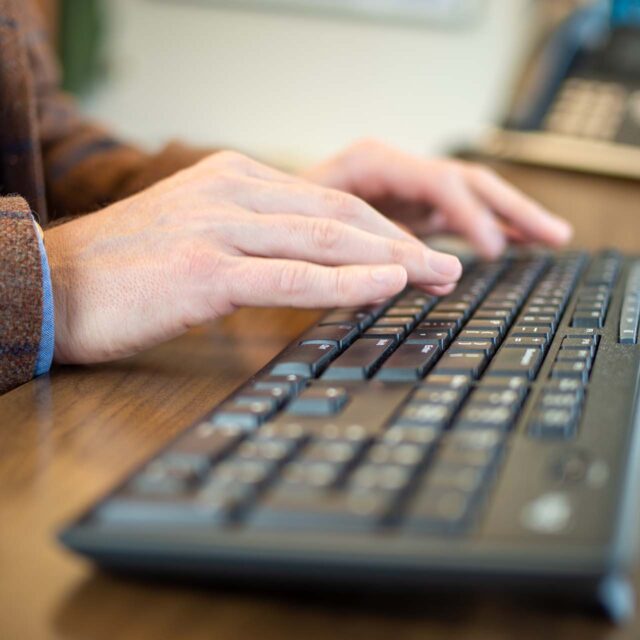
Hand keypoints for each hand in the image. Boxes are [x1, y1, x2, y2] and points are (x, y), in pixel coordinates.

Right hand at [45, 151, 461, 363]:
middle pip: (340, 215)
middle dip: (402, 242)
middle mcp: (234, 192)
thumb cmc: (128, 267)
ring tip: (439, 276)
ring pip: (326, 240)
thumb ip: (256, 237)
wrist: (54, 282)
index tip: (419, 252)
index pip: (328, 202)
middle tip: (448, 265)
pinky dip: (347, 282)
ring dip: (392, 260)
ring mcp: (221, 227)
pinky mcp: (208, 270)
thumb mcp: (200, 232)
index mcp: (235, 178)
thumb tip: (309, 262)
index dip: (383, 230)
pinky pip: (293, 276)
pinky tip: (388, 285)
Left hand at [302, 139, 572, 257]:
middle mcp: (393, 170)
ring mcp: (403, 190)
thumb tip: (399, 276)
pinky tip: (517, 241)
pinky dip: (487, 228)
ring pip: (469, 196)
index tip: (491, 248)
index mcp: (370, 163)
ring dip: (511, 215)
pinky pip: (456, 216)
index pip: (434, 182)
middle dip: (509, 209)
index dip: (466, 214)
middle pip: (464, 182)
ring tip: (554, 236)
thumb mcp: (310, 231)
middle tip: (551, 235)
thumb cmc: (278, 222)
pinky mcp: (407, 210)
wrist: (264, 219)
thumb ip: (352, 248)